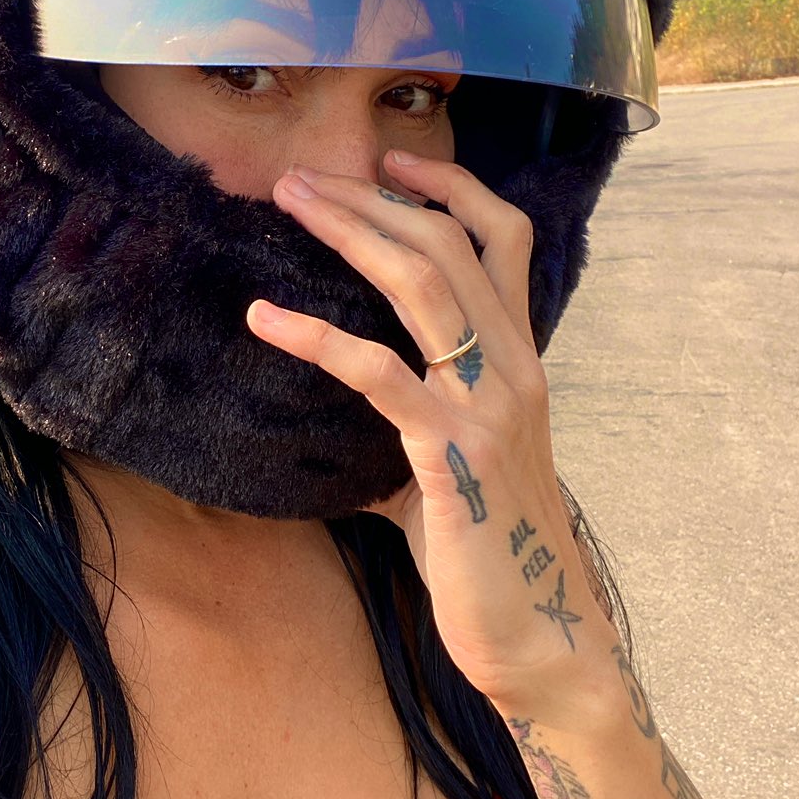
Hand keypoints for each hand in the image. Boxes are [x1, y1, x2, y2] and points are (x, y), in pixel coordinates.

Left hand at [246, 151, 611, 719]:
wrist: (536, 637)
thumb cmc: (484, 557)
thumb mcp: (442, 470)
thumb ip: (404, 431)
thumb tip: (336, 433)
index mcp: (519, 361)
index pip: (503, 239)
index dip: (451, 188)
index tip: (389, 161)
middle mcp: (515, 367)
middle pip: (450, 243)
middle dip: (373, 196)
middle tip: (301, 176)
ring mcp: (489, 404)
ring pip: (424, 283)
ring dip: (351, 231)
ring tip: (289, 202)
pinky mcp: (452, 450)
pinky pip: (379, 373)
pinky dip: (316, 335)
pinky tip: (263, 317)